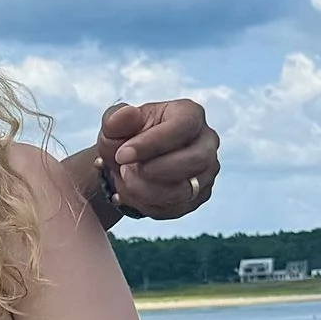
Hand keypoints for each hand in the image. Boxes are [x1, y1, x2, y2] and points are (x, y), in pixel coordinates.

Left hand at [98, 98, 218, 222]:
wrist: (128, 166)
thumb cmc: (125, 139)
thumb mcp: (113, 126)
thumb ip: (116, 119)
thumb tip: (128, 113)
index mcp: (190, 114)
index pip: (183, 126)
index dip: (152, 143)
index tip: (122, 155)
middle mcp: (207, 141)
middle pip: (196, 159)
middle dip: (154, 170)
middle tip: (125, 170)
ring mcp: (207, 170)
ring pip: (187, 189)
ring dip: (148, 190)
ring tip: (127, 180)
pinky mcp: (199, 195)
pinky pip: (178, 207)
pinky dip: (150, 204)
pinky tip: (135, 193)